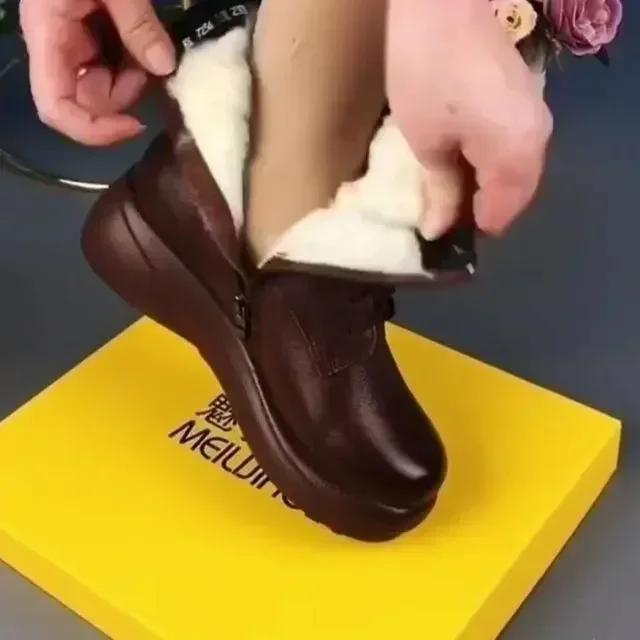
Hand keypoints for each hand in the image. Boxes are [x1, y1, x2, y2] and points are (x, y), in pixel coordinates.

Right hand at [20, 0, 175, 145]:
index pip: (56, 108)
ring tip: (153, 41)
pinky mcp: (89, 34)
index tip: (135, 124)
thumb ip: (136, 22)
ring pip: (107, 86)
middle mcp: (57, 47)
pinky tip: (148, 38)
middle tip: (155, 61)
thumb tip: (165, 66)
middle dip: (128, 93)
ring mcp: (73, 42)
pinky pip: (114, 64)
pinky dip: (135, 60)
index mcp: (48, 36)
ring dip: (136, 76)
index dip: (93, 129)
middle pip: (90, 100)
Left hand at [387, 0, 552, 236]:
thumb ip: (440, 190)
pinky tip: (462, 162)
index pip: (500, 214)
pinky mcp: (527, 104)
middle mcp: (538, 142)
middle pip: (514, 197)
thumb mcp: (426, 142)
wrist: (443, 3)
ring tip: (446, 189)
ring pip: (516, 175)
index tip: (438, 228)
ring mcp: (537, 120)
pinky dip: (491, 166)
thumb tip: (438, 229)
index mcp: (515, 156)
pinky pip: (515, 152)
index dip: (469, 226)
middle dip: (479, 209)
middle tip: (439, 212)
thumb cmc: (426, 74)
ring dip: (486, 188)